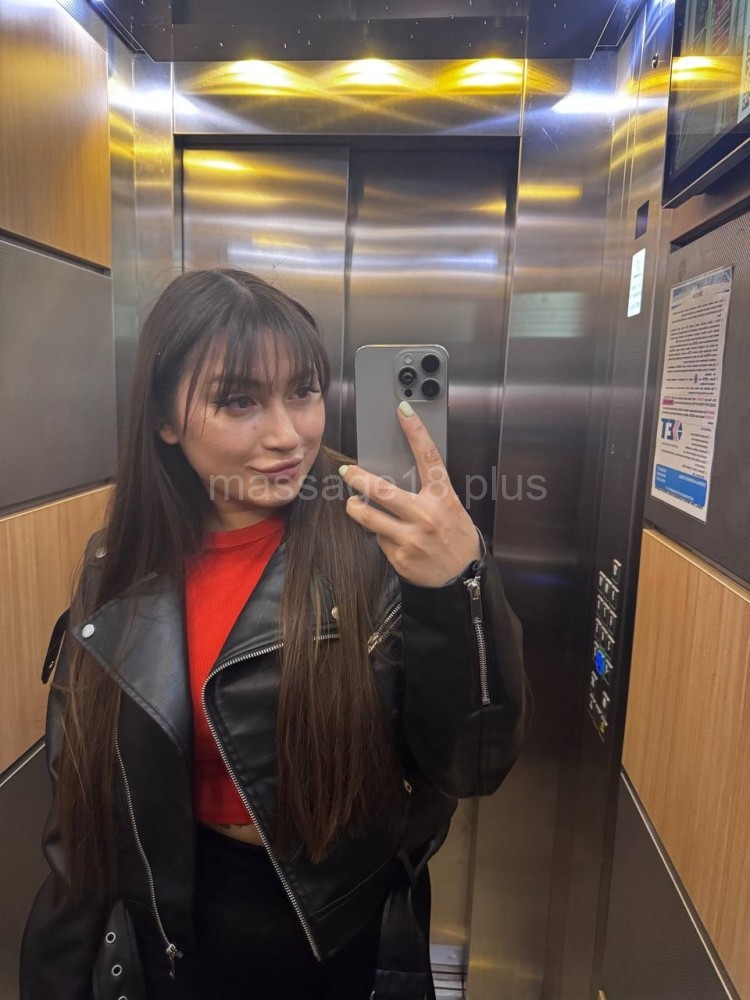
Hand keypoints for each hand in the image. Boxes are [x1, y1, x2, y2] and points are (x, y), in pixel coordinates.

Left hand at [340, 401, 480, 586]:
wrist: (464, 578)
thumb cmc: (456, 538)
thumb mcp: (450, 509)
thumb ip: (427, 494)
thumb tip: (395, 477)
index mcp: (443, 498)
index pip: (428, 458)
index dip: (416, 431)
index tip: (403, 410)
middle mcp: (426, 516)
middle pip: (382, 490)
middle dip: (357, 478)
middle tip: (346, 471)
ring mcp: (411, 538)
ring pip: (369, 517)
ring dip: (355, 508)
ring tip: (352, 503)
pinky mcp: (399, 557)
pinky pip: (379, 540)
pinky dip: (379, 535)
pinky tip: (389, 538)